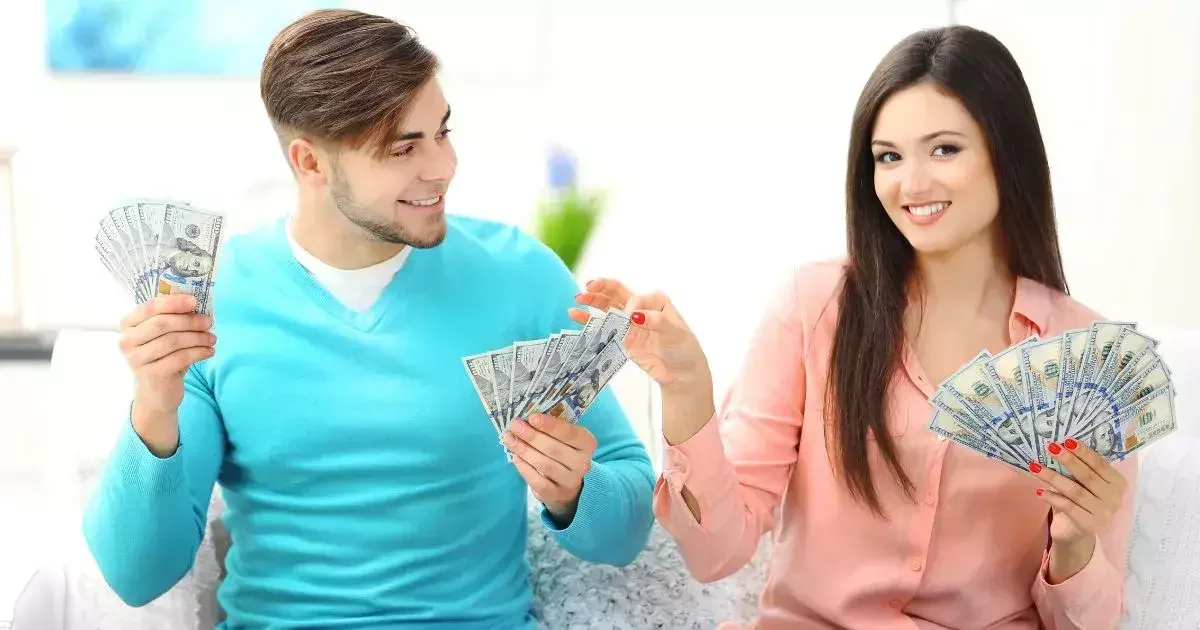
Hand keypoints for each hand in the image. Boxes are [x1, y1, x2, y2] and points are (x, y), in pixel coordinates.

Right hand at [118, 294, 215, 454]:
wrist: (156, 393)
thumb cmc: (162, 358)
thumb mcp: (164, 336)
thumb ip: (173, 318)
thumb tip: (196, 304)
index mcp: (128, 325)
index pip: (150, 307)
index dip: (174, 302)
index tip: (195, 301)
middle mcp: (128, 340)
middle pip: (163, 323)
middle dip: (190, 321)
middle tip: (209, 322)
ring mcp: (137, 358)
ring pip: (173, 341)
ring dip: (198, 337)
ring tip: (212, 338)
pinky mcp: (152, 373)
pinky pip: (180, 358)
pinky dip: (199, 352)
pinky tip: (209, 351)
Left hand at [502, 413, 596, 524]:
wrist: (567, 483)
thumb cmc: (563, 451)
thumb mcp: (564, 437)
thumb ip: (551, 428)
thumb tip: (527, 418)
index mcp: (587, 443)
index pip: (570, 433)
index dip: (550, 425)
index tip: (532, 417)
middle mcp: (582, 463)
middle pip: (555, 449)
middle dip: (532, 436)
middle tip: (515, 426)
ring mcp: (570, 481)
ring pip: (544, 465)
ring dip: (525, 450)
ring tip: (510, 439)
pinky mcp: (556, 494)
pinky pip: (538, 481)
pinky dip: (524, 468)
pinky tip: (515, 457)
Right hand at [570, 278, 708, 392]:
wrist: (680, 373)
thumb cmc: (683, 348)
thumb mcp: (675, 333)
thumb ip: (656, 322)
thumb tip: (634, 314)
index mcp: (655, 301)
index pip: (636, 298)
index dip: (631, 306)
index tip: (633, 319)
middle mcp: (640, 308)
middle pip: (617, 293)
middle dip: (602, 288)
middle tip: (589, 286)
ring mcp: (629, 323)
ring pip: (607, 307)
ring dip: (592, 301)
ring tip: (578, 298)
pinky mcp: (622, 338)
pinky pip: (603, 327)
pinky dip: (589, 321)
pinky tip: (575, 315)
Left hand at [1029, 438, 1129, 581]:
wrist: (1077, 533)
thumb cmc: (1081, 502)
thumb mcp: (1084, 485)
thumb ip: (1080, 469)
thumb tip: (1059, 447)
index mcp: (1118, 483)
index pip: (1100, 464)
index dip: (1084, 452)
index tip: (1066, 441)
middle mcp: (1115, 498)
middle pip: (1088, 476)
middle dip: (1068, 460)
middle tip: (1051, 448)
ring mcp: (1104, 513)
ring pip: (1075, 491)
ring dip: (1053, 477)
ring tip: (1035, 467)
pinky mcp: (1090, 525)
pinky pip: (1069, 507)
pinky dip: (1053, 498)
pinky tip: (1039, 491)